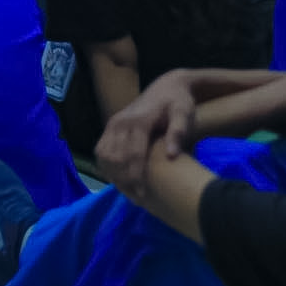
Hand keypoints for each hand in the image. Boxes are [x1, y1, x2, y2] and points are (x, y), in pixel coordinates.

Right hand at [95, 70, 199, 198]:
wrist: (166, 86)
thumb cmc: (178, 103)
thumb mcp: (185, 113)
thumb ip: (178, 132)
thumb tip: (171, 156)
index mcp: (139, 121)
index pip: (132, 156)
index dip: (136, 178)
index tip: (143, 196)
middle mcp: (121, 122)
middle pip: (116, 159)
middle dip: (125, 181)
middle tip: (137, 199)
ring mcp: (113, 124)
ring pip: (105, 157)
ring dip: (114, 175)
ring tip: (129, 191)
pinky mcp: (110, 127)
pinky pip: (101, 151)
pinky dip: (107, 166)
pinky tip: (120, 177)